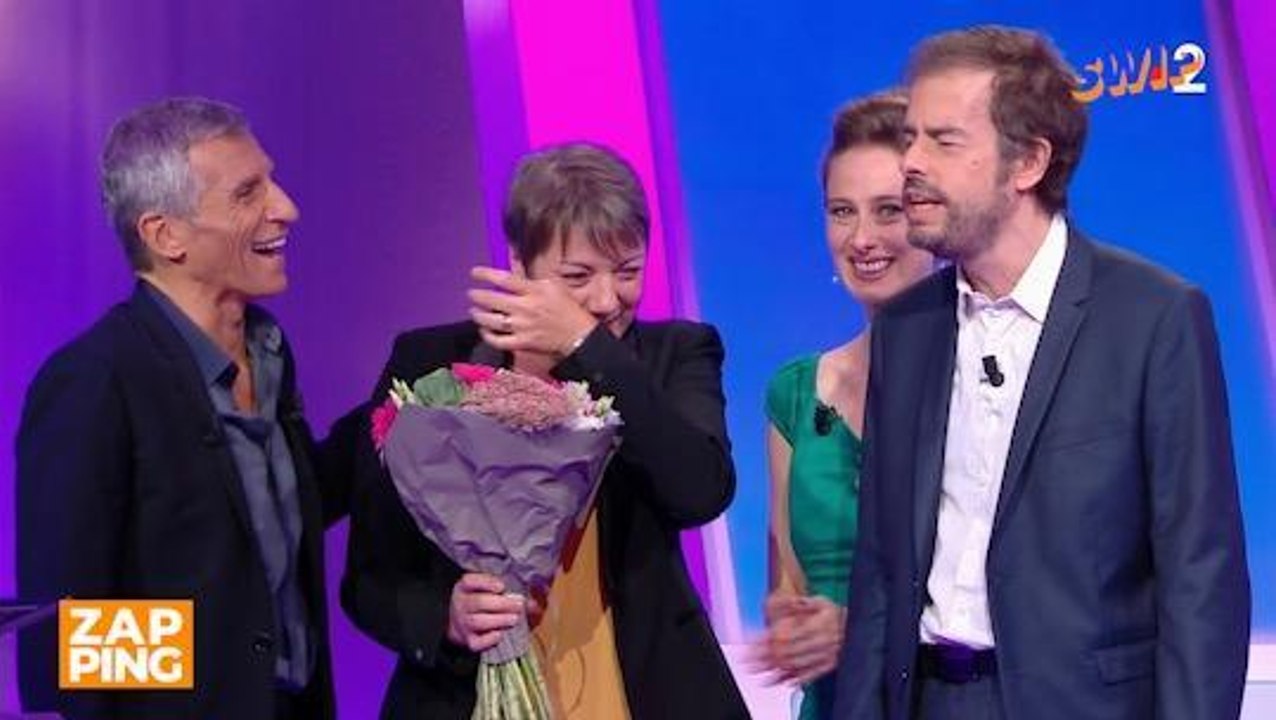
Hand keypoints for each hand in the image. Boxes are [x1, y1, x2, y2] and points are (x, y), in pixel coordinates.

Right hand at [446, 573, 524, 652]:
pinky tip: (501, 634)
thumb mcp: (496, 590)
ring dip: (499, 620)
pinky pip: (477, 642)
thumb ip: (516, 590)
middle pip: (478, 602)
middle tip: (519, 604)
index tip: (502, 586)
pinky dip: (490, 639)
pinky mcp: (469, 641)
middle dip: (502, 604)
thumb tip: (534, 600)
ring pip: (477, 622)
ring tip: (515, 619)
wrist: (466, 624)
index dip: (486, 583)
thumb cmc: (488, 602)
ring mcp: (463, 624)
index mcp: (466, 587)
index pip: (470, 581)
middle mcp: (461, 604)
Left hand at [467, 266, 596, 357]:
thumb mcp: (553, 284)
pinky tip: (484, 329)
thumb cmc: (567, 308)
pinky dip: (487, 335)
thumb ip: (531, 275)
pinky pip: (498, 341)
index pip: (504, 279)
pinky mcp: (523, 343)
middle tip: (471, 293)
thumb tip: (513, 260)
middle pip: (492, 300)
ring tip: (474, 310)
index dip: (485, 274)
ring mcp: (523, 327)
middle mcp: (525, 308)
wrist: (579, 335)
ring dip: (478, 314)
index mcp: (534, 291)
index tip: (474, 272)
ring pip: (491, 321)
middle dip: (477, 295)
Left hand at [753, 593, 845, 685]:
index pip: (790, 634)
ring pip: (799, 665)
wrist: (859, 627)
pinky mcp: (830, 665)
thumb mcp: (821, 601)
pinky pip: (812, 674)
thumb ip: (802, 603)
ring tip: (759, 674)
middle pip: (790, 651)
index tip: (755, 644)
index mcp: (819, 624)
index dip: (771, 640)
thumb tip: (787, 601)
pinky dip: (797, 679)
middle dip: (767, 657)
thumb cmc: (835, 613)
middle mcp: (822, 641)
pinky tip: (783, 682)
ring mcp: (826, 655)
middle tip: (750, 661)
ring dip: (777, 670)